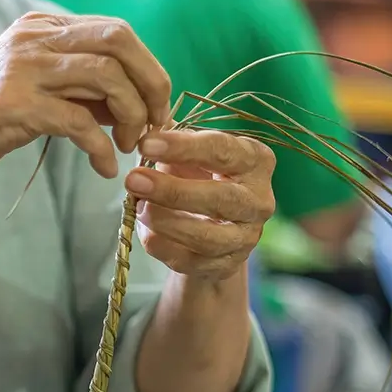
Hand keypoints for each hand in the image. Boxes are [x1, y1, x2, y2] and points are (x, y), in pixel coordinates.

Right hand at [0, 11, 171, 192]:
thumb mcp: (31, 92)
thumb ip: (76, 87)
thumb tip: (134, 101)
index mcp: (39, 27)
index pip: (116, 32)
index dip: (149, 71)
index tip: (157, 111)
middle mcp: (32, 38)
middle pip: (120, 41)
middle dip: (152, 85)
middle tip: (157, 127)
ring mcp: (21, 69)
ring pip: (106, 76)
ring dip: (132, 116)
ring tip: (131, 148)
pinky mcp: (12, 107)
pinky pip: (79, 122)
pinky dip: (102, 148)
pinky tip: (105, 169)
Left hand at [125, 129, 276, 281]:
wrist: (213, 230)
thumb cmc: (200, 179)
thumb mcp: (191, 156)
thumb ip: (173, 142)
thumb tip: (144, 126)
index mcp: (255, 161)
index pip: (223, 151)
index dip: (183, 147)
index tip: (146, 143)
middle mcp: (259, 200)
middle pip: (219, 198)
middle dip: (171, 190)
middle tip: (133, 179)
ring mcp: (245, 237)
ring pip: (206, 236)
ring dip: (165, 221)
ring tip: (137, 207)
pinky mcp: (225, 265)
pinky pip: (190, 260)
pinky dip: (162, 246)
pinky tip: (146, 232)